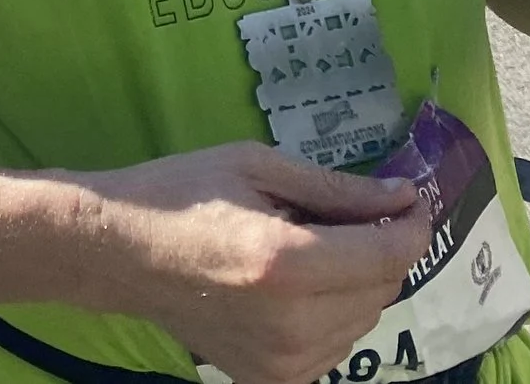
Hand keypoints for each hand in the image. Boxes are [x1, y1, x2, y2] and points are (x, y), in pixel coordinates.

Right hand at [78, 143, 425, 383]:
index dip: (411, 224)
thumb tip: (403, 196)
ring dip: (356, 283)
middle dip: (380, 249)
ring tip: (311, 251)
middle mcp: (292, 322)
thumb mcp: (255, 166)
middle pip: (383, 288)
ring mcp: (282, 360)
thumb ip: (335, 188)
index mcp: (285, 261)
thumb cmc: (182, 193)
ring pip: (364, 320)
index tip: (410, 201)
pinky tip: (295, 287)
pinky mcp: (271, 380)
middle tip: (347, 216)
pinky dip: (332, 314)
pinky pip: (335, 346)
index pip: (387, 254)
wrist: (119, 254)